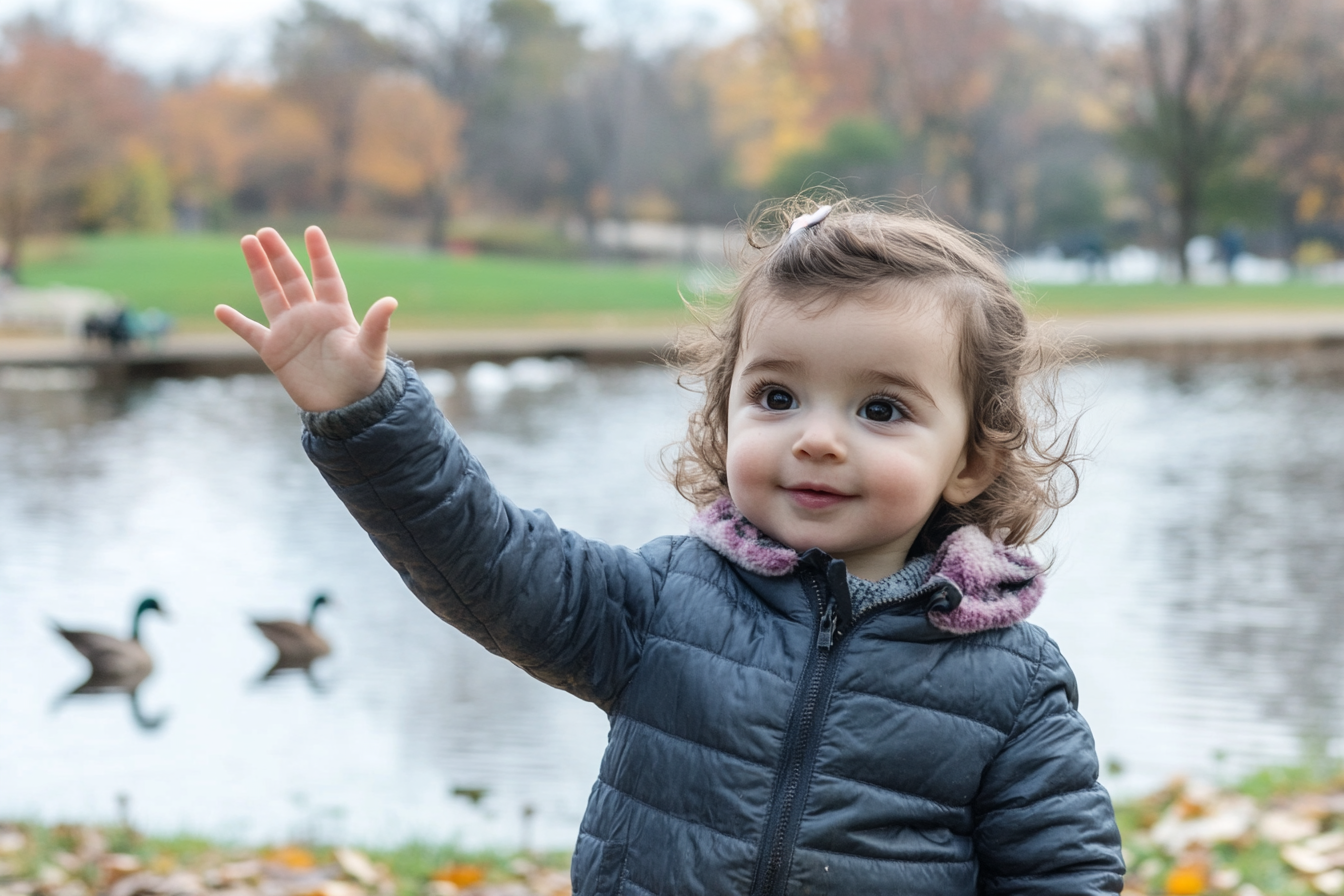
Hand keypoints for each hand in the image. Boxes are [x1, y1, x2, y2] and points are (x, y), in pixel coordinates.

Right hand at [215, 226, 397, 411]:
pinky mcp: (275, 352)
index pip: (326, 276)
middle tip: (264, 231)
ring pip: (271, 294)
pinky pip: (251, 333)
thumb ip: (376, 326)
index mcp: (335, 312)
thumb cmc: (363, 378)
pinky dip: (236, 322)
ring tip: (247, 243)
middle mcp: (311, 316)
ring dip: (259, 270)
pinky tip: (220, 310)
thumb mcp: (371, 351)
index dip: (319, 255)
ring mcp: (290, 332)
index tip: (312, 231)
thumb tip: (391, 301)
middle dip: (279, 255)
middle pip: (292, 278)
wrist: (345, 408)